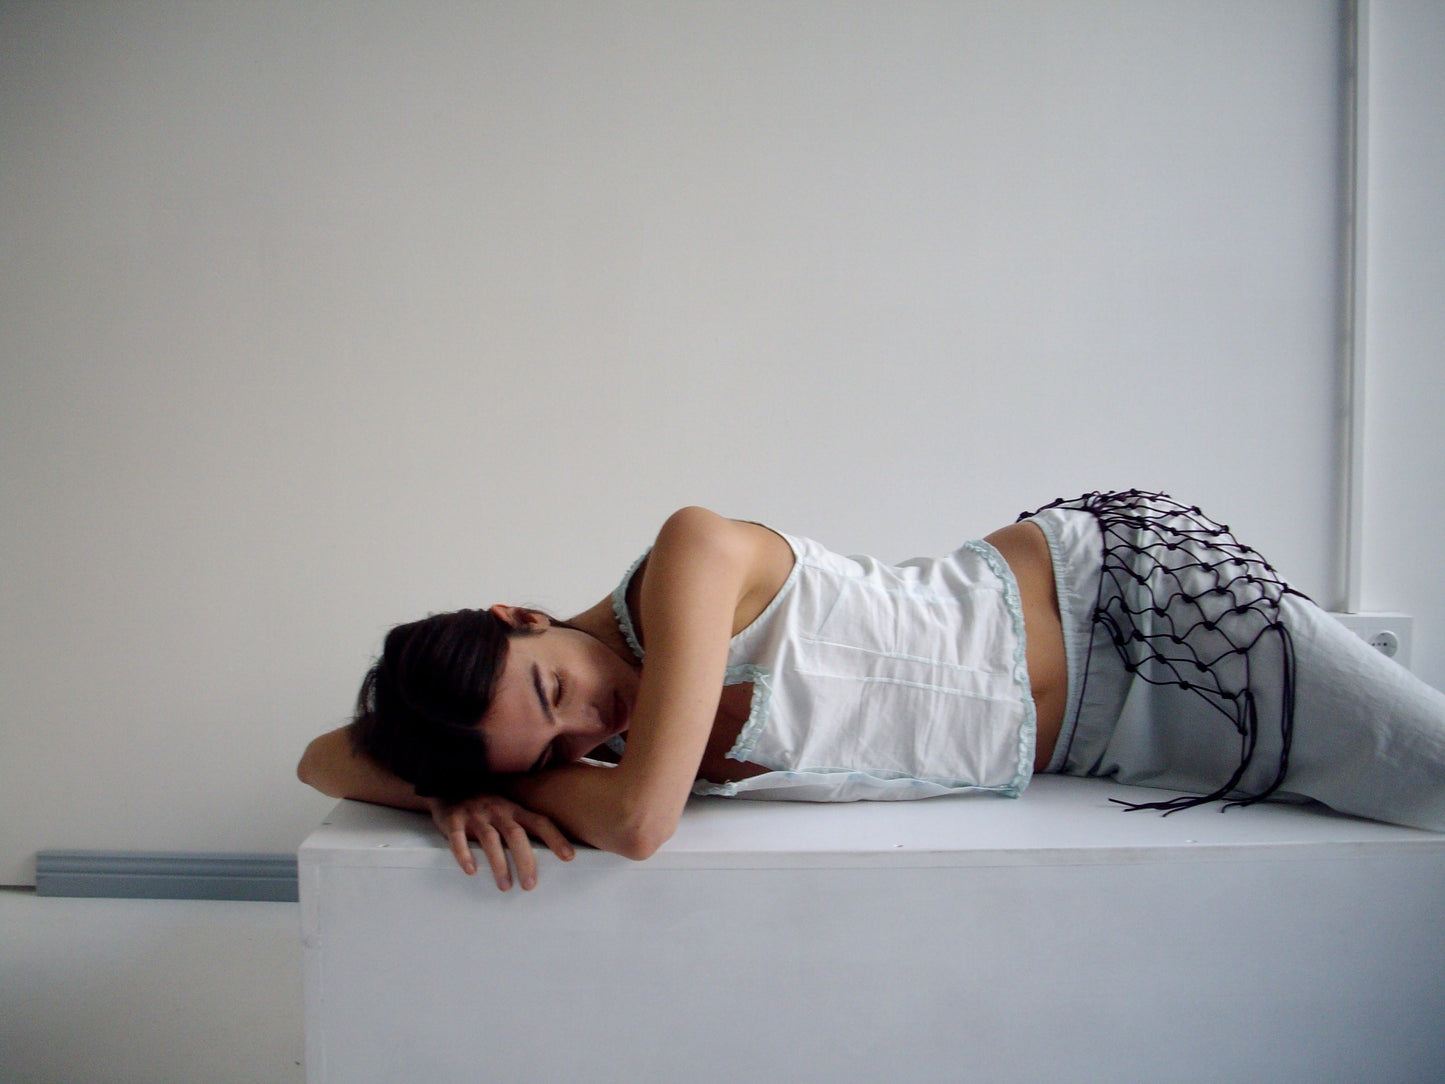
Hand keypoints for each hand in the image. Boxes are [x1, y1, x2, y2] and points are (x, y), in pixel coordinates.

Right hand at [427, 794, 575, 890]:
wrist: (448, 786)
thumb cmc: (484, 805)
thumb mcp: (506, 809)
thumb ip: (521, 827)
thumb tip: (546, 855)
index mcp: (514, 809)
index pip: (539, 822)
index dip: (555, 838)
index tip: (569, 857)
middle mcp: (497, 810)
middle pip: (515, 835)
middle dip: (525, 860)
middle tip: (530, 885)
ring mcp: (475, 814)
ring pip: (490, 839)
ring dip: (498, 864)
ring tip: (505, 886)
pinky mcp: (453, 819)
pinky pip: (458, 838)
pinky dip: (464, 854)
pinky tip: (471, 870)